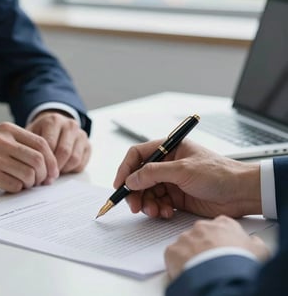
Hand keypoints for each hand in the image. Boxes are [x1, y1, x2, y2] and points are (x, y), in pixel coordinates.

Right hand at [0, 122, 58, 191]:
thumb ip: (20, 145)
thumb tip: (46, 163)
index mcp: (8, 130)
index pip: (42, 143)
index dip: (52, 160)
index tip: (53, 172)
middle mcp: (2, 141)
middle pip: (38, 160)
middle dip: (45, 174)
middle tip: (42, 182)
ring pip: (29, 174)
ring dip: (31, 183)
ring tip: (25, 184)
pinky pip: (14, 185)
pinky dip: (17, 189)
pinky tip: (11, 186)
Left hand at [26, 110, 90, 173]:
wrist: (55, 126)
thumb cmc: (40, 133)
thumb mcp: (30, 134)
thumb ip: (29, 146)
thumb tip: (29, 166)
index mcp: (54, 120)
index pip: (50, 144)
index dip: (43, 161)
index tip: (37, 170)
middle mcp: (70, 125)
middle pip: (64, 152)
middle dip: (54, 167)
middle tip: (45, 175)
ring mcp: (81, 134)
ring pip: (74, 159)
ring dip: (63, 169)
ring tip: (53, 171)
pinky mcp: (88, 145)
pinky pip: (81, 163)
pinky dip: (71, 169)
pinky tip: (62, 167)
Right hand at [113, 139, 260, 217]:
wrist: (241, 193)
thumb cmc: (218, 173)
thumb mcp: (183, 170)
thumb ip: (153, 173)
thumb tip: (131, 179)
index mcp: (169, 148)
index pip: (138, 155)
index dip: (126, 169)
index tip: (119, 184)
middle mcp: (167, 164)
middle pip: (140, 177)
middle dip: (135, 192)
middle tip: (135, 206)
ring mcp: (171, 181)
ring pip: (147, 192)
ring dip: (147, 203)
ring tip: (154, 211)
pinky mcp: (176, 197)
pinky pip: (158, 203)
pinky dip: (158, 209)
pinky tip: (166, 213)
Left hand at [164, 215, 269, 280]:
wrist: (223, 277)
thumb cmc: (241, 263)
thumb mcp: (259, 250)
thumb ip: (253, 242)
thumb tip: (253, 242)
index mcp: (222, 224)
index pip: (220, 227)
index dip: (222, 240)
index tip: (223, 250)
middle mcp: (201, 227)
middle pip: (201, 236)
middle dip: (204, 247)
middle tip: (212, 262)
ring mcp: (185, 237)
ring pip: (186, 246)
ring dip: (191, 256)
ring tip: (201, 269)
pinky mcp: (172, 250)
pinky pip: (174, 256)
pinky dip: (179, 265)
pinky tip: (189, 273)